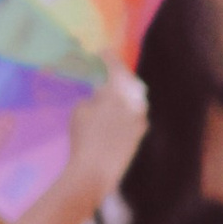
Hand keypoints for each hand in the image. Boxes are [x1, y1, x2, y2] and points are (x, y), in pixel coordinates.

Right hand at [61, 66, 148, 199]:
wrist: (95, 170)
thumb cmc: (83, 137)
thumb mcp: (81, 110)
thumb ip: (95, 97)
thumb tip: (102, 96)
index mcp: (119, 92)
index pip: (115, 67)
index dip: (107, 57)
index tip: (102, 53)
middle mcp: (135, 103)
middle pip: (128, 81)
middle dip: (117, 75)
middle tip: (106, 73)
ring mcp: (141, 119)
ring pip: (134, 98)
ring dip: (123, 93)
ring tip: (111, 93)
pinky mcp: (140, 134)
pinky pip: (135, 114)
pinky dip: (126, 109)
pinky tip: (116, 113)